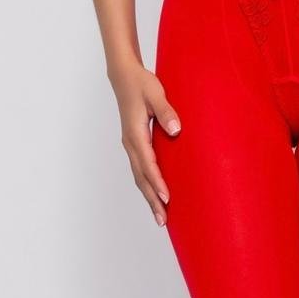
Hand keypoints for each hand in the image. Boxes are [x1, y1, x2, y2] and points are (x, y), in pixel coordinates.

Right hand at [110, 60, 180, 225]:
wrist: (124, 76)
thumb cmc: (141, 83)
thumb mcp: (156, 93)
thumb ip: (166, 111)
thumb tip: (175, 130)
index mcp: (135, 134)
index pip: (148, 164)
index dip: (157, 182)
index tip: (167, 198)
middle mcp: (130, 143)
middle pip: (141, 178)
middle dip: (152, 200)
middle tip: (163, 221)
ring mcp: (130, 145)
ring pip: (139, 177)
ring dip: (148, 197)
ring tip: (160, 217)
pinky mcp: (134, 144)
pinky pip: (139, 170)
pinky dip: (146, 185)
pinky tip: (154, 195)